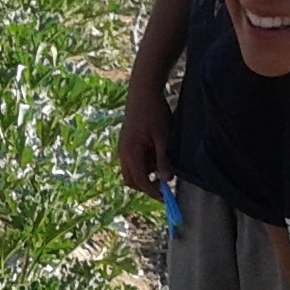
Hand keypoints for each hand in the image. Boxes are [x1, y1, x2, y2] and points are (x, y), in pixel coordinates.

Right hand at [116, 76, 174, 201]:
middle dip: (146, 186)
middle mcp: (123, 153)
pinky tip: (155, 153)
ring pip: (131, 171)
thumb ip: (163, 160)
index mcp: (130, 153)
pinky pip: (132, 161)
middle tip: (163, 187)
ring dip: (145, 173)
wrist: (142, 92)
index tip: (165, 198)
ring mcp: (122, 147)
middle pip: (131, 180)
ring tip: (162, 161)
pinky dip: (143, 164)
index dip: (152, 191)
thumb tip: (167, 181)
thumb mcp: (163, 137)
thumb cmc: (154, 113)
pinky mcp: (126, 143)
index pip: (140, 181)